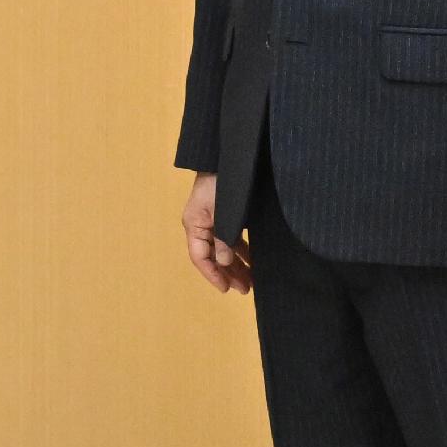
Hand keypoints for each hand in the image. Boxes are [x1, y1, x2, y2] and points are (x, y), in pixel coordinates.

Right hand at [183, 171, 250, 295]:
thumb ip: (223, 238)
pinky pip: (232, 239)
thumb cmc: (221, 182)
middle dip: (228, 274)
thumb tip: (224, 262)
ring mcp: (214, 221)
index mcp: (194, 225)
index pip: (199, 257)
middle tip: (245, 289)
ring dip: (236, 265)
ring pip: (224, 249)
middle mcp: (202, 226)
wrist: (231, 157)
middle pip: (213, 257)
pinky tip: (252, 261)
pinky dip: (242, 251)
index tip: (226, 289)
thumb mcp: (223, 212)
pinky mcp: (226, 216)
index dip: (212, 275)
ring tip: (251, 281)